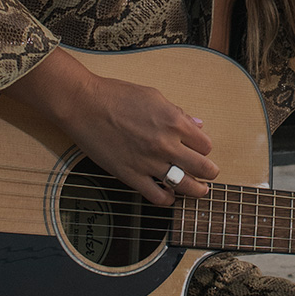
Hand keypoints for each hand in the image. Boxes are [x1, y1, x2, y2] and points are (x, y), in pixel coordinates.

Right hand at [3, 49, 217, 204]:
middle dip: (210, 172)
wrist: (84, 105)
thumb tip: (197, 124)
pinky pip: (156, 196)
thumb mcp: (154, 96)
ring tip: (199, 191)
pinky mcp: (131, 175)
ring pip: (184, 185)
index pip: (205, 144)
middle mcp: (166, 145)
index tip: (201, 149)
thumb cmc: (116, 95)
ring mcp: (149, 163)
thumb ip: (178, 113)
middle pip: (202, 167)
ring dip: (196, 190)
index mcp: (174, 122)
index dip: (205, 148)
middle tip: (210, 174)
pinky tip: (169, 196)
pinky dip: (167, 199)